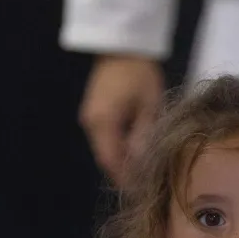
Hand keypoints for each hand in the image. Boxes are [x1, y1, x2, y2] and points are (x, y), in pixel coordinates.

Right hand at [79, 55, 164, 184]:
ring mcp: (90, 119)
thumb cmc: (140, 72)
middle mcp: (90, 124)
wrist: (122, 45)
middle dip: (124, 174)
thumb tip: (143, 165)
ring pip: (105, 150)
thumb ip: (144, 137)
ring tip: (142, 172)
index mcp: (103, 122)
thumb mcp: (149, 106)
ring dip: (122, 162)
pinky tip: (134, 153)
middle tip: (145, 186)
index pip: (112, 161)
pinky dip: (118, 149)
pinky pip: (105, 140)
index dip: (126, 179)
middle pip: (106, 159)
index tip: (142, 192)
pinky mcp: (94, 114)